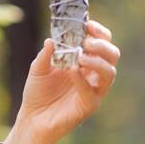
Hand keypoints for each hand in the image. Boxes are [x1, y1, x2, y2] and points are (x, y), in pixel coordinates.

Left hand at [15, 19, 119, 143]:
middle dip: (102, 45)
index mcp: (85, 61)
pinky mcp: (89, 105)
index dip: (98, 32)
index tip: (87, 24)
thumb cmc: (38, 93)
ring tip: (81, 56)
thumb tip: (52, 39)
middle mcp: (93, 74)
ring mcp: (94, 90)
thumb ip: (46, 54)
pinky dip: (83, 79)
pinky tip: (72, 71)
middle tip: (86, 42)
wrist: (31, 119)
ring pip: (110, 72)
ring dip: (98, 61)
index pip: (102, 42)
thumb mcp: (38, 69)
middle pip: (112, 54)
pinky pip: (93, 91)